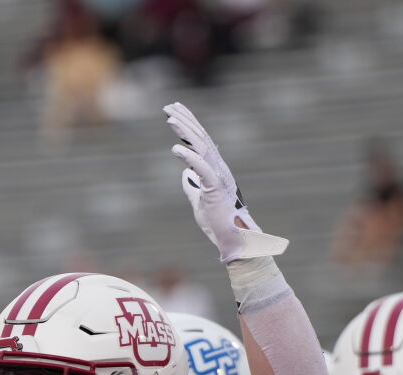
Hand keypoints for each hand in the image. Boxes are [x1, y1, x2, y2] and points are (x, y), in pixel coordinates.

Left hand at [165, 102, 287, 264]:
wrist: (233, 239)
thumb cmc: (218, 222)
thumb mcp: (199, 201)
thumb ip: (191, 187)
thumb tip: (183, 176)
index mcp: (215, 169)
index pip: (201, 141)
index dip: (188, 124)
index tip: (175, 112)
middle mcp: (219, 168)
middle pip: (201, 138)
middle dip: (185, 120)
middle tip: (168, 107)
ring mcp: (218, 177)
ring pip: (201, 147)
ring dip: (185, 132)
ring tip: (170, 119)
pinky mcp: (216, 189)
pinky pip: (202, 169)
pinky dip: (189, 157)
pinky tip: (176, 149)